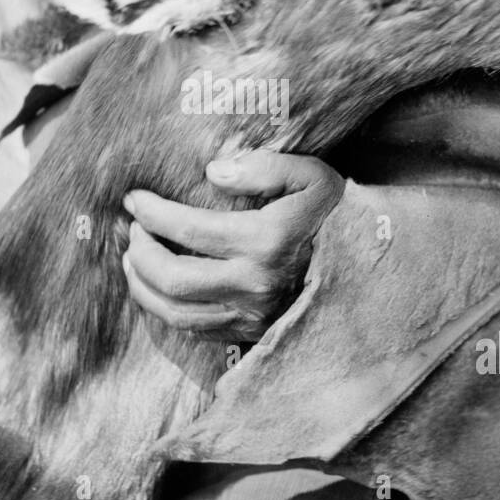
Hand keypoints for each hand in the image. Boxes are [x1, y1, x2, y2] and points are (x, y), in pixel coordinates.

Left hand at [122, 150, 344, 342]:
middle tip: (132, 229)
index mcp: (265, 240)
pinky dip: (165, 311)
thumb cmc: (333, 215)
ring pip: (176, 313)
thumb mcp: (311, 176)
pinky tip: (156, 289)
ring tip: (133, 259)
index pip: (188, 229)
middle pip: (172, 278)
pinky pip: (194, 331)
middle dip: (140, 252)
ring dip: (143, 287)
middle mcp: (253, 283)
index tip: (133, 199)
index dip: (152, 213)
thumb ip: (264, 166)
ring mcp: (251, 314)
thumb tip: (213, 173)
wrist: (367, 267)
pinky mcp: (250, 333)